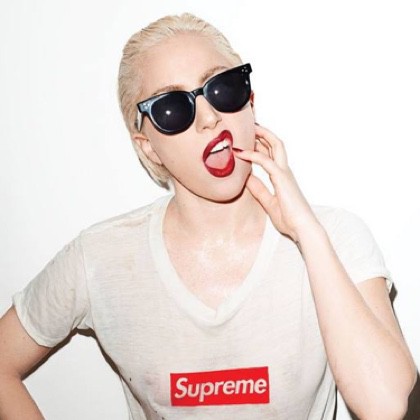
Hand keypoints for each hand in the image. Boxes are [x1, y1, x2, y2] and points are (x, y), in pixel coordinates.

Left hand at [234, 123, 320, 242]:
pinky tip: (240, 152)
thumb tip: (246, 179)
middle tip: (249, 125)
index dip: (260, 144)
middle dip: (263, 132)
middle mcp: (285, 171)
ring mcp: (285, 173)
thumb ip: (258, 190)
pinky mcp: (282, 178)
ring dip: (261, 135)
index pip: (271, 155)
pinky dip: (252, 155)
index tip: (247, 138)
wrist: (303, 228)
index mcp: (282, 177)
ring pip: (275, 145)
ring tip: (248, 127)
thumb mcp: (268, 202)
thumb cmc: (289, 219)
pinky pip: (265, 161)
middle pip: (275, 144)